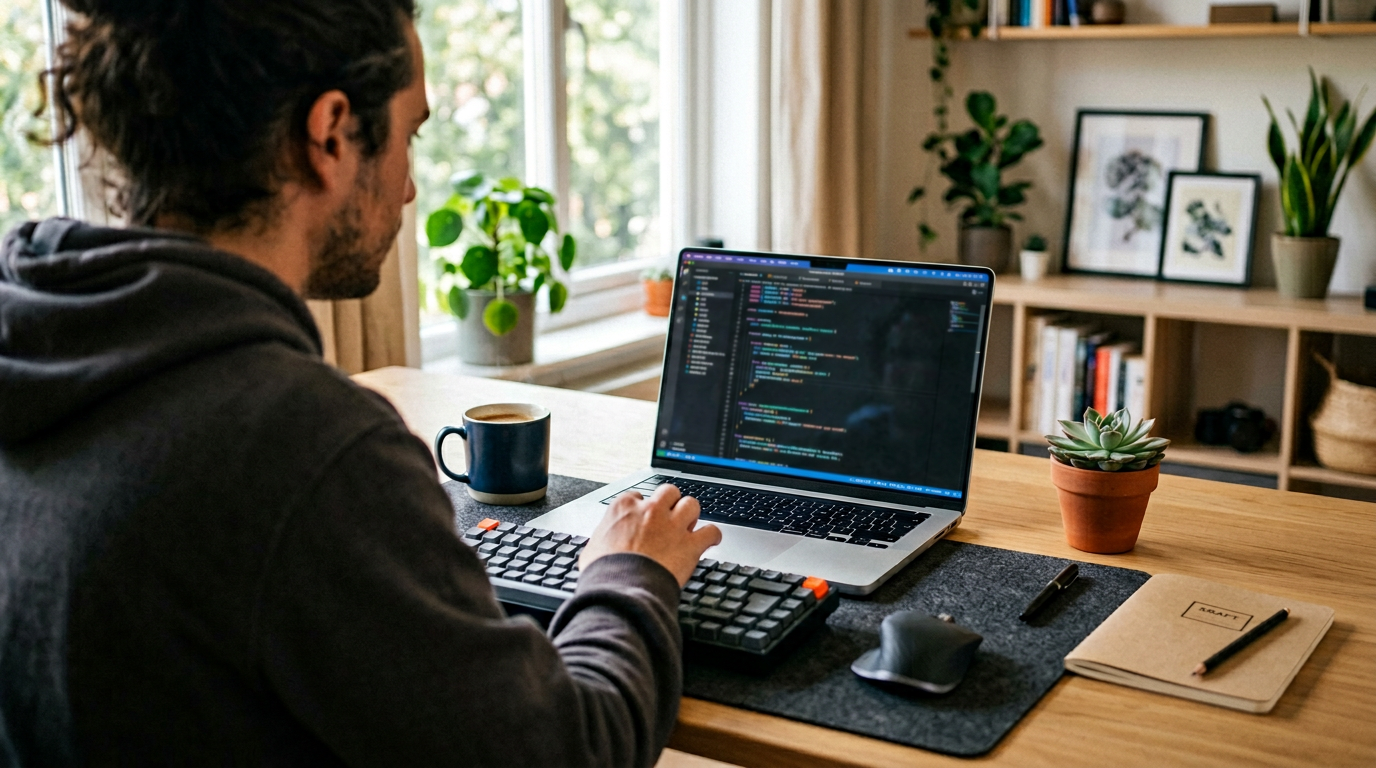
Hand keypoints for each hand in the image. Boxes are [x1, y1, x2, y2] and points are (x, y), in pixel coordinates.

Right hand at [579, 484, 721, 585]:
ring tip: (689, 525)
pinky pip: (711, 531)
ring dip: (691, 514)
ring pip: (691, 504)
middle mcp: (650, 511)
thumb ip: (602, 539)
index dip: (642, 507)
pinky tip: (711, 541)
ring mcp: (672, 526)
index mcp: (624, 508)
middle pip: (668, 492)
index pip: (637, 496)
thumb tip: (600, 546)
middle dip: (671, 502)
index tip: (643, 517)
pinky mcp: (690, 545)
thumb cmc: (604, 572)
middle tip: (669, 516)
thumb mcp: (592, 549)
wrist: (620, 590)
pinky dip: (713, 536)